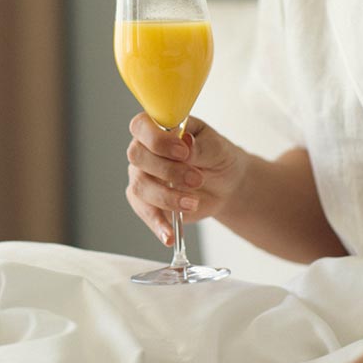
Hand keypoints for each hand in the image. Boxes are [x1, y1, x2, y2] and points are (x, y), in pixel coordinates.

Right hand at [124, 114, 248, 244]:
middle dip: (168, 170)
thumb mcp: (215, 146)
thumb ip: (198, 145)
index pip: (141, 126)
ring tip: (193, 202)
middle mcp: (144, 151)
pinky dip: (158, 225)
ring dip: (168, 197)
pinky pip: (145, 213)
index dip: (157, 139)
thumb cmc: (217, 156)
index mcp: (158, 128)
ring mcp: (142, 177)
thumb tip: (185, 144)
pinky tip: (169, 235)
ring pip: (141, 186)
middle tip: (197, 179)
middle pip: (137, 157)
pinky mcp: (146, 202)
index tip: (182, 152)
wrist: (225, 183)